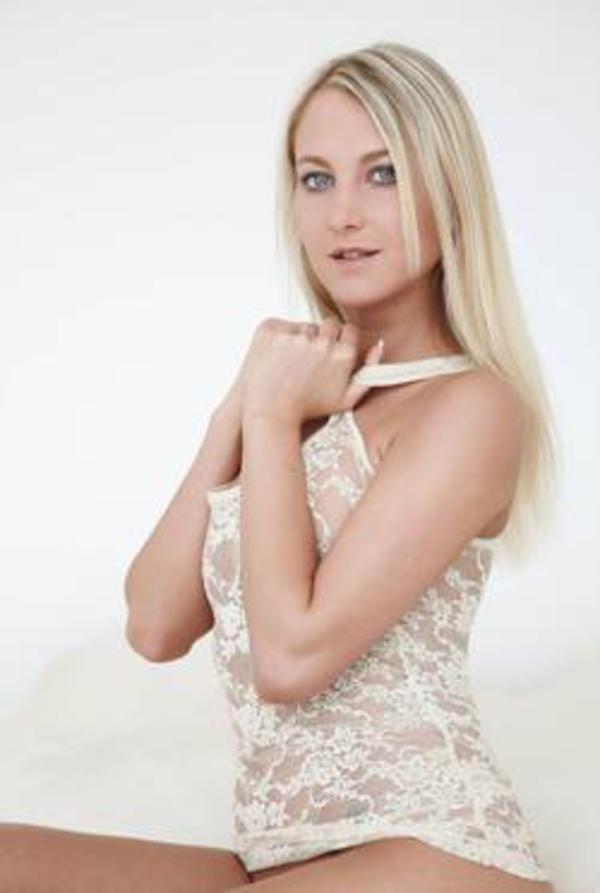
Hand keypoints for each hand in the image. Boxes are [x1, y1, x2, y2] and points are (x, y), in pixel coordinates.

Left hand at [241, 316, 383, 423]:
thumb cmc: (306, 409)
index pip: (349, 330)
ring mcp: (294, 335)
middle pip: (328, 324)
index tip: (330, 349)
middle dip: (321, 338)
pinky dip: (278, 338)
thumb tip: (377, 347)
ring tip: (291, 363)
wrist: (270, 412)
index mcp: (342, 354)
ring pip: (303, 326)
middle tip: (309, 358)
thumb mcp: (346, 400)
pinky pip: (280, 326)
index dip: (340, 340)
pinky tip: (276, 358)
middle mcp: (321, 341)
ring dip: (300, 339)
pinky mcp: (271, 331)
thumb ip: (368, 374)